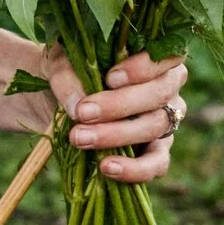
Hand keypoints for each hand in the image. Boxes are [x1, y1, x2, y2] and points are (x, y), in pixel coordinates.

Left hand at [52, 50, 187, 183]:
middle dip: (119, 105)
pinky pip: (157, 164)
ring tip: (80, 139)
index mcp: (154, 55)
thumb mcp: (59, 62)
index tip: (110, 79)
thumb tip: (76, 106)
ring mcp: (165, 120)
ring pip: (154, 127)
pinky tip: (106, 167)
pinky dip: (134, 169)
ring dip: (116, 135)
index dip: (143, 69)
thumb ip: (66, 76)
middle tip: (82, 113)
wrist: (55, 99)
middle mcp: (168, 87)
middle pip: (158, 94)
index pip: (166, 57)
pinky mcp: (157, 152)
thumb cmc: (67, 70)